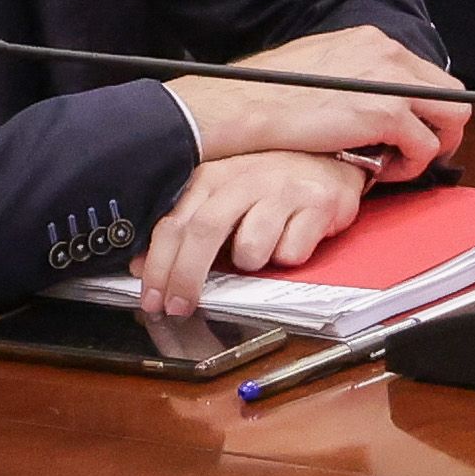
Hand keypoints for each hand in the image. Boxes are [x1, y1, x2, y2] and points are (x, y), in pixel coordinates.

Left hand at [140, 147, 369, 319]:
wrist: (331, 167)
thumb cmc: (271, 189)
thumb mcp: (224, 201)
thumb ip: (187, 229)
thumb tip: (143, 266)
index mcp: (213, 177)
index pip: (174, 223)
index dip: (157, 266)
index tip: (152, 298)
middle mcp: (243, 178)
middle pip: (203, 231)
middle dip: (186, 277)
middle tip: (180, 307)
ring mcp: (281, 189)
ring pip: (251, 248)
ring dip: (252, 263)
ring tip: (263, 252)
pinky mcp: (317, 204)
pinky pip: (290, 253)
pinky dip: (288, 257)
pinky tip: (293, 239)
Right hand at [168, 61, 461, 172]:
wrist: (243, 105)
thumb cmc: (268, 93)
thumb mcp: (321, 66)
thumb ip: (356, 77)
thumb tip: (373, 100)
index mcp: (373, 41)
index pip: (427, 74)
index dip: (425, 109)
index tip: (410, 132)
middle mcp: (389, 53)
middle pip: (453, 94)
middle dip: (441, 129)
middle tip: (413, 152)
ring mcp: (391, 82)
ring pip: (451, 120)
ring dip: (428, 149)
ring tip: (392, 163)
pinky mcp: (387, 114)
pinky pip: (425, 148)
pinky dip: (408, 166)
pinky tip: (378, 170)